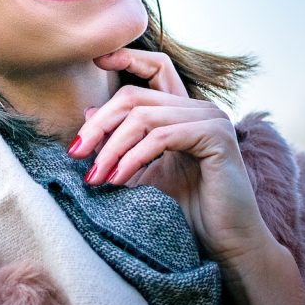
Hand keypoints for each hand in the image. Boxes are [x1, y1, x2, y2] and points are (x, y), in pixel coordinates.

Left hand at [69, 48, 304, 304]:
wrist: (228, 247)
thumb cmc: (189, 214)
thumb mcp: (144, 173)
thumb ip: (122, 144)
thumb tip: (88, 113)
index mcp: (185, 112)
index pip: (157, 67)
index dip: (126, 57)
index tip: (96, 61)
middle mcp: (200, 109)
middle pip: (136, 96)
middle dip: (100, 124)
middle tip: (76, 154)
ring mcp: (212, 119)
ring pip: (144, 117)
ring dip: (112, 148)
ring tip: (96, 177)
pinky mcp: (217, 137)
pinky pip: (162, 137)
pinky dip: (133, 157)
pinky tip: (119, 179)